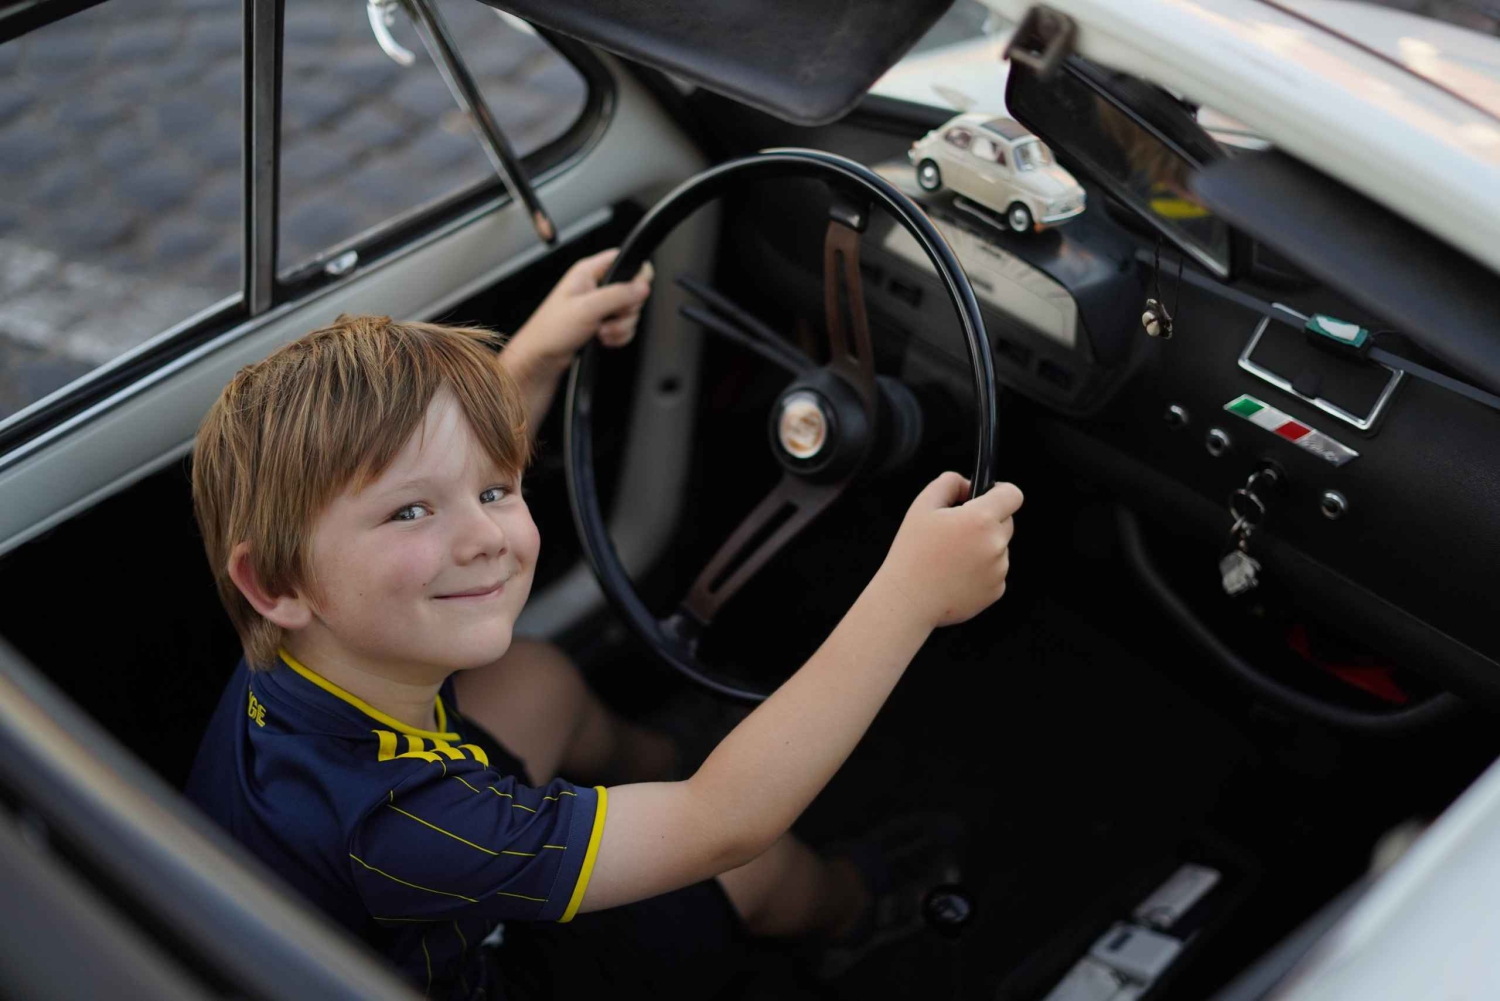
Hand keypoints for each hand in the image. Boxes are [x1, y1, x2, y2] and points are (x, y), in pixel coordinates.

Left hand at [509, 248, 653, 375]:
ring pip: (630, 312)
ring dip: (620, 327)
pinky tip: (603, 339)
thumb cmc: (551, 331)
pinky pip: (625, 327)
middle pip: (632, 290)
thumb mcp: (587, 308)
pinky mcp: (603, 323)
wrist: (542, 359)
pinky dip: (618, 336)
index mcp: (588, 272)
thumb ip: (618, 295)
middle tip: (608, 317)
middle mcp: (596, 286)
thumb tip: (642, 286)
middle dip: (626, 310)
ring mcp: (600, 306)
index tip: (633, 293)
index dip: (635, 274)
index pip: (623, 259)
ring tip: (601, 332)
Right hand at [874, 472, 1023, 627]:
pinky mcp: (996, 590)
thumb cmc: (912, 553)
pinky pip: (995, 571)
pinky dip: (981, 571)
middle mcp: (995, 544)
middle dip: (987, 521)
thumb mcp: (922, 506)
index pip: (1013, 494)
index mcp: (980, 519)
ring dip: (983, 547)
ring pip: (1000, 548)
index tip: (989, 496)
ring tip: (952, 558)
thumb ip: (949, 483)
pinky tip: (956, 574)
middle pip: (1006, 521)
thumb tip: (968, 484)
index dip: (1001, 491)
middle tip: (957, 531)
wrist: (908, 600)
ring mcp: (998, 570)